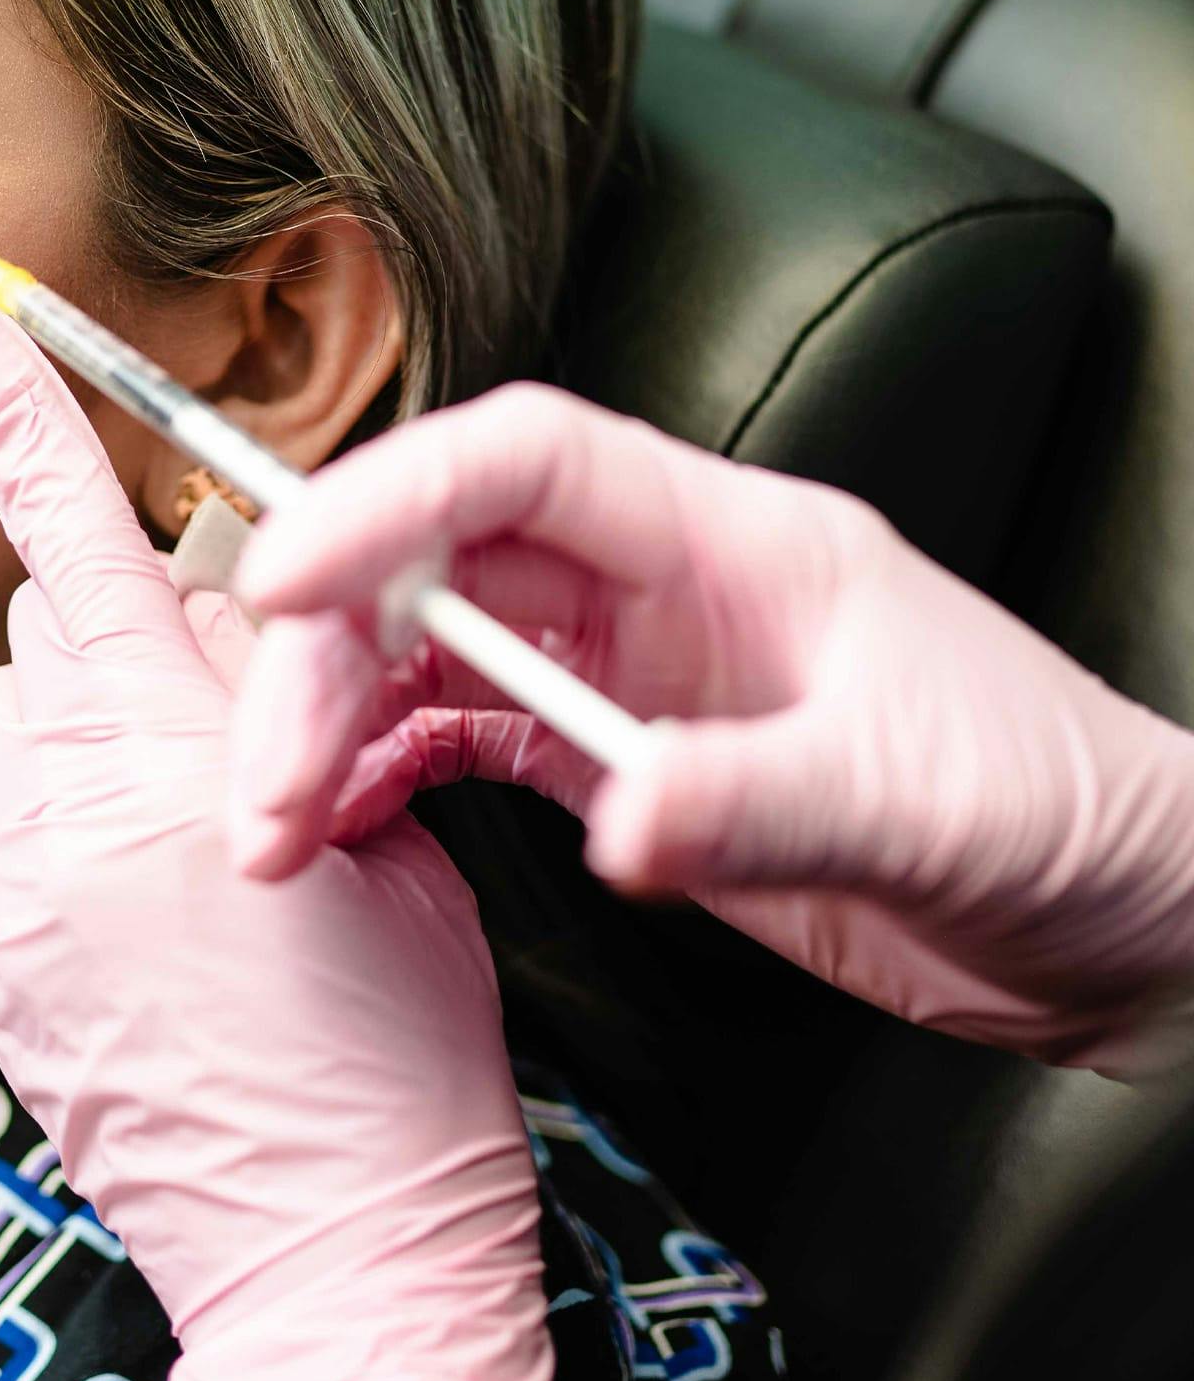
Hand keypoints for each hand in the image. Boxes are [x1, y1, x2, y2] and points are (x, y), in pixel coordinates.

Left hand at [0, 290, 567, 1380]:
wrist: (335, 1249)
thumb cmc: (401, 1046)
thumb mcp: (384, 828)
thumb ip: (280, 704)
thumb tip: (211, 627)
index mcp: (181, 758)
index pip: (81, 545)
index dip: (15, 416)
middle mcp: (66, 812)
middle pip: (52, 632)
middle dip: (125, 636)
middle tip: (220, 721)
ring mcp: (11, 897)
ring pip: (14, 726)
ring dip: (84, 733)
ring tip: (178, 828)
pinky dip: (53, 827)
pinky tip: (137, 909)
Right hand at [228, 381, 1193, 1076]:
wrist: (1118, 920)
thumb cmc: (1057, 813)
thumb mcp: (918, 805)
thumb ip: (761, 802)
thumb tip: (620, 821)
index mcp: (730, 539)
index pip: (525, 460)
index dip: (389, 497)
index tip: (287, 580)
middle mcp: (655, 588)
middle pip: (437, 562)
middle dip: (328, 655)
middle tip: (272, 778)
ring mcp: (623, 673)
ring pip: (426, 650)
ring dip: (335, 724)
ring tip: (279, 832)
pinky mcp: (611, 758)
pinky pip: (460, 735)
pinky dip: (385, 772)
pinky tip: (341, 824)